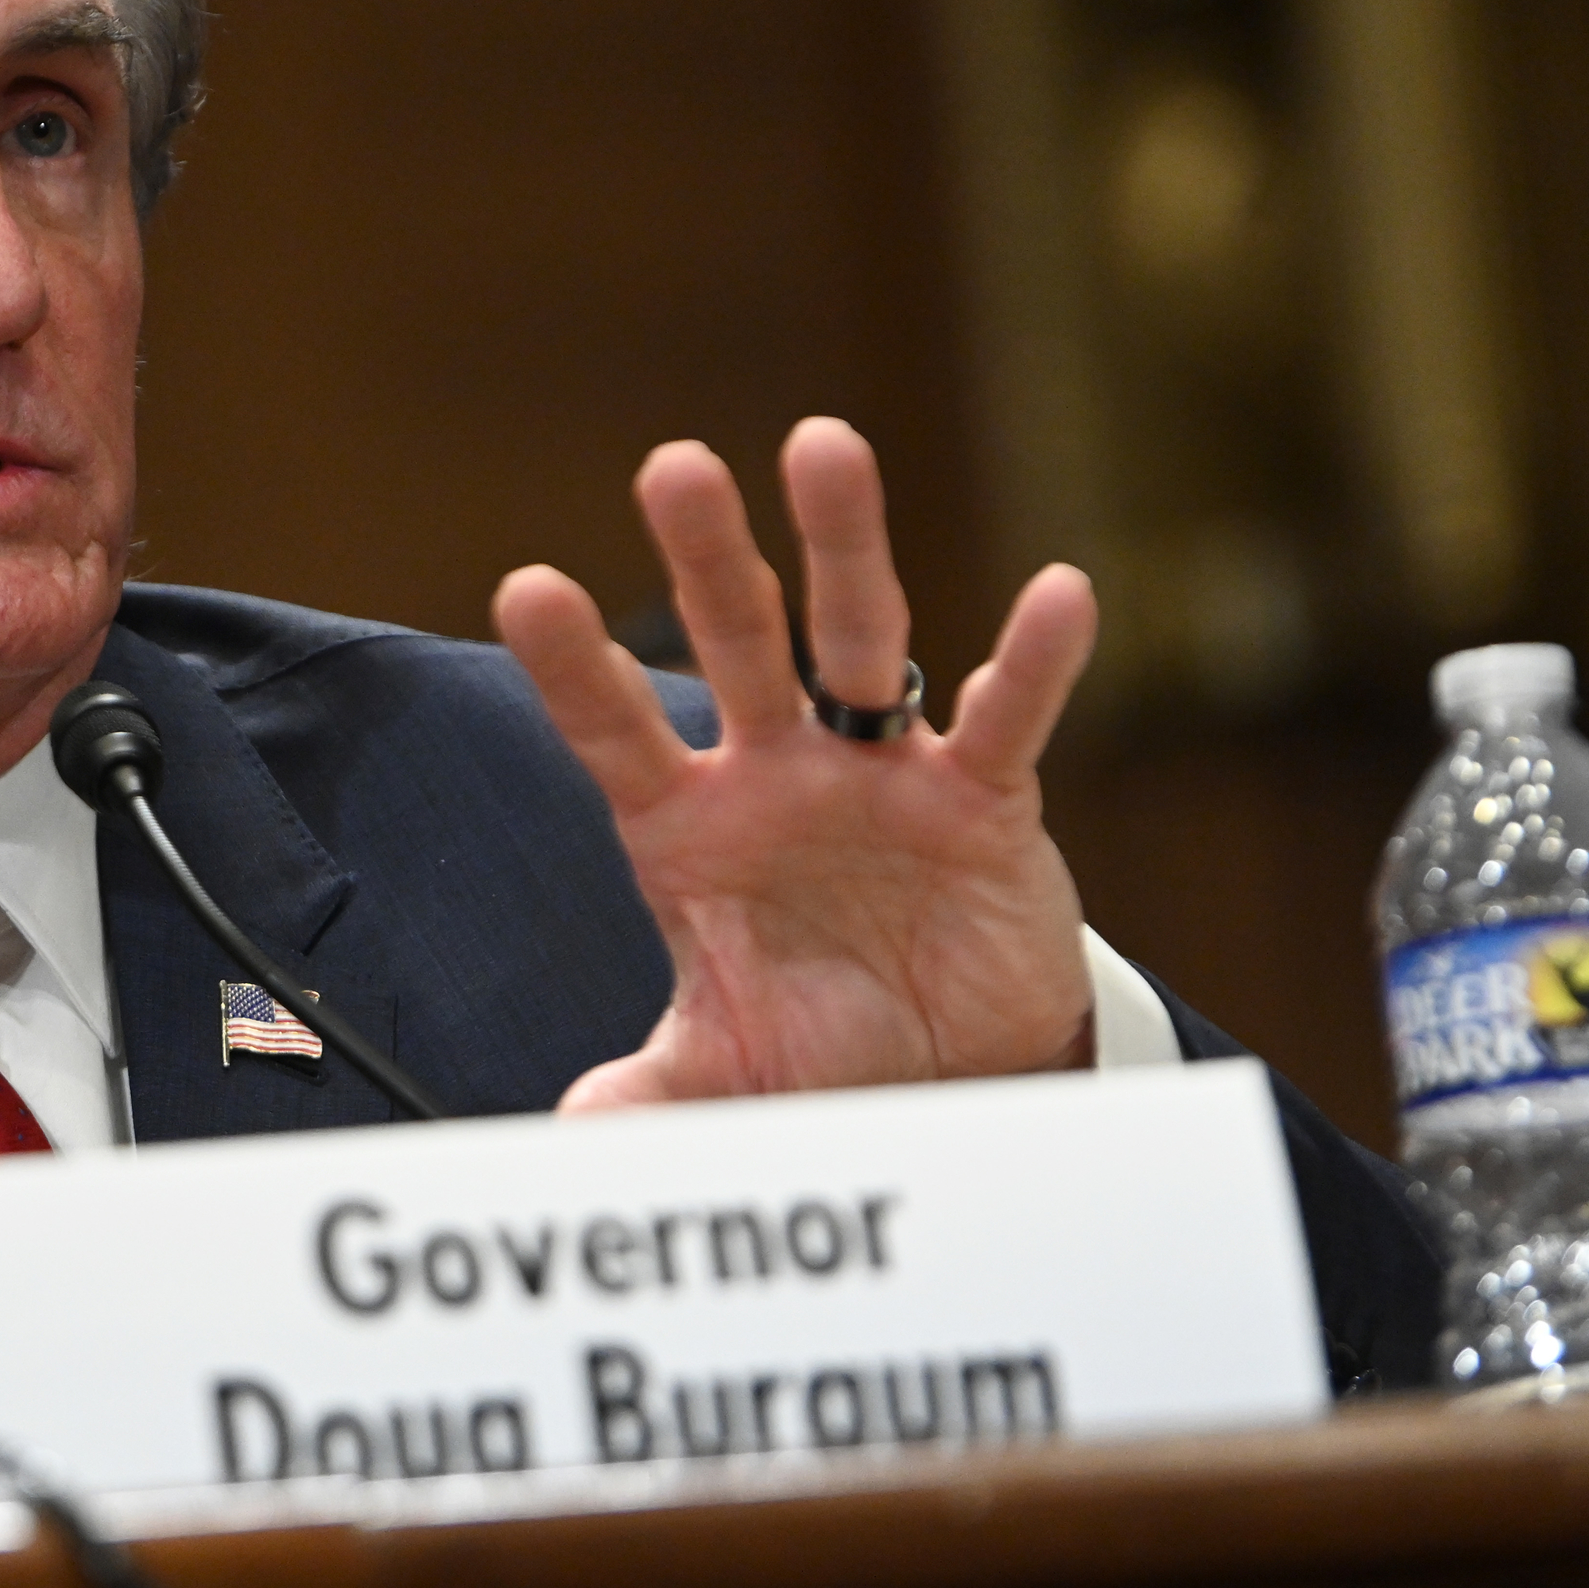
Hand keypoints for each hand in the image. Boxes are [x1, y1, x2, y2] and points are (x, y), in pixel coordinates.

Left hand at [494, 418, 1097, 1104]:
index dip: (575, 669)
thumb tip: (570, 1142)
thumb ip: (647, 1099)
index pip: (617, 732)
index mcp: (689, 825)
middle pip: (736, 644)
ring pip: (859, 640)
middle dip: (708, 558)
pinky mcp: (983, 801)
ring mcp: (879, 775)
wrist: (943, 1082)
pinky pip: (1008, 722)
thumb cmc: (817, 1052)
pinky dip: (1035, 661)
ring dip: (846, 546)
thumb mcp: (721, 1080)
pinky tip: (1063, 593)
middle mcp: (777, 773)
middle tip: (672, 464)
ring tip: (824, 445)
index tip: (525, 587)